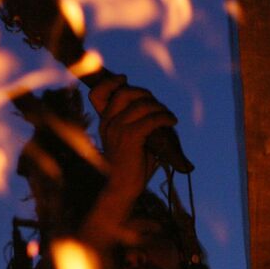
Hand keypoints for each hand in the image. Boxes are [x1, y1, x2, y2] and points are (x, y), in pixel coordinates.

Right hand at [89, 74, 176, 204]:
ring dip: (159, 107)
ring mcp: (118, 129)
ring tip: (168, 116)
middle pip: (125, 93)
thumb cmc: (130, 169)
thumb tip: (161, 113)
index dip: (111, 83)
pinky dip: (165, 117)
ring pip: (142, 104)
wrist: (121, 189)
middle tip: (157, 105)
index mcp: (105, 123)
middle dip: (144, 94)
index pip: (98, 94)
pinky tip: (172, 122)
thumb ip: (139, 124)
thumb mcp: (131, 142)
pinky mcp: (130, 137)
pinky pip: (152, 119)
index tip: (124, 79)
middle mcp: (108, 123)